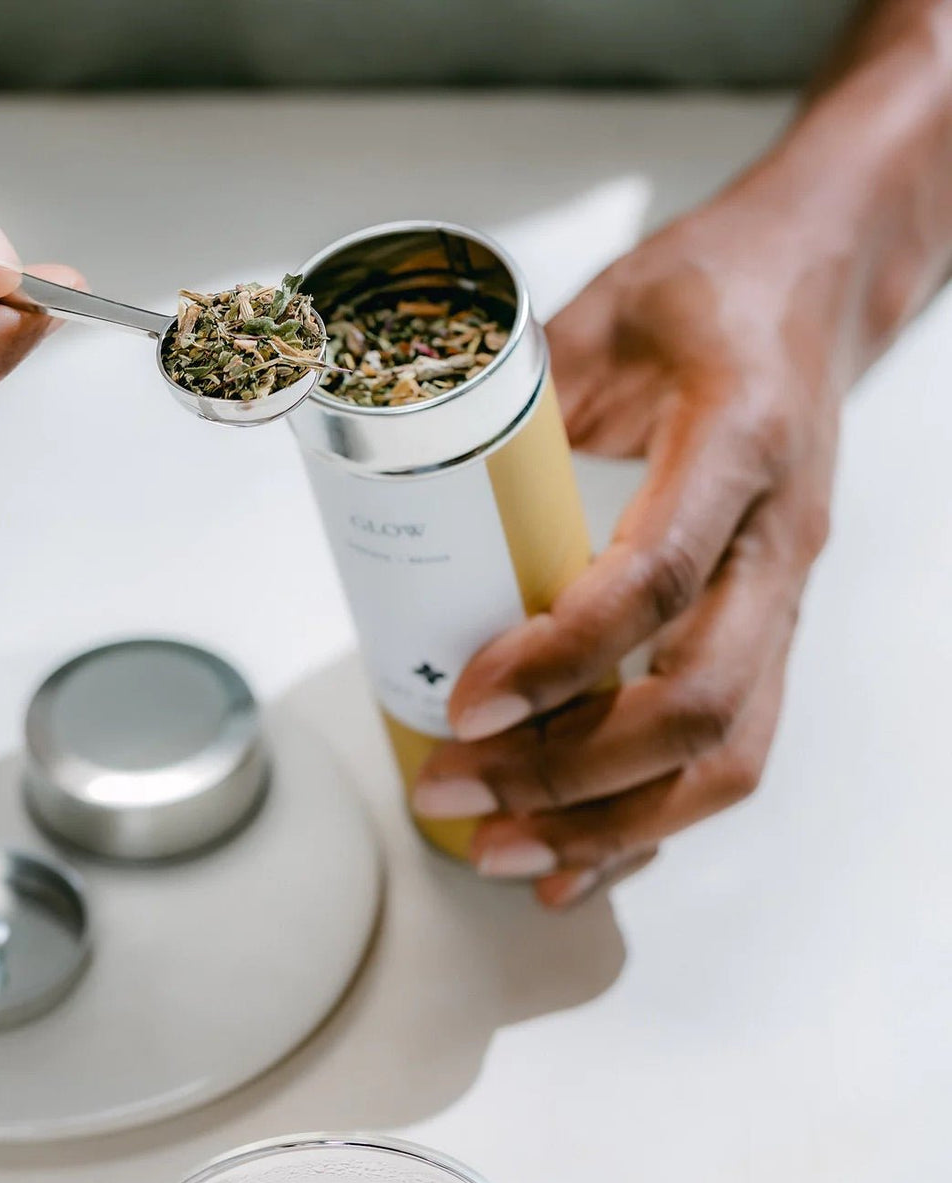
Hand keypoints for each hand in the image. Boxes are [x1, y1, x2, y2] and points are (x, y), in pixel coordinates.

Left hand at [412, 199, 838, 907]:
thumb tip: (401, 460)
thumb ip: (513, 385)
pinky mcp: (768, 627)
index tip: (466, 700)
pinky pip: (729, 749)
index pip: (657, 580)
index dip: (563, 657)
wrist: (818, 288)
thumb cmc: (714, 289)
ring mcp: (782, 593)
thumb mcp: (605, 306)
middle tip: (457, 792)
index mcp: (739, 443)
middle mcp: (777, 538)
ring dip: (611, 823)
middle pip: (699, 702)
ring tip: (502, 853)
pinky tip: (574, 858)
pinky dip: (650, 821)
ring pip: (727, 751)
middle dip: (571, 772)